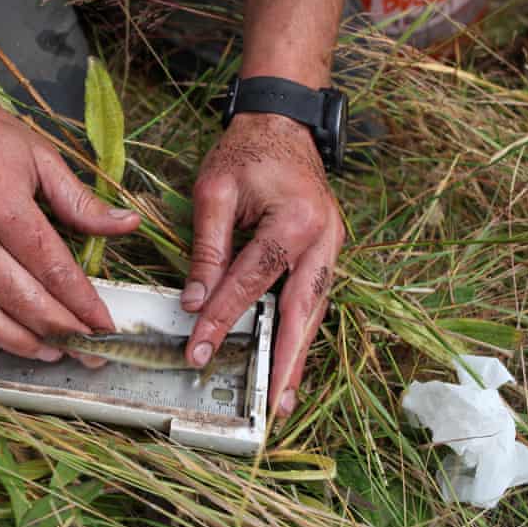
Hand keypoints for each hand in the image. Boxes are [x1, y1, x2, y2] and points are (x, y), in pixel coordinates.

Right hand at [0, 84, 139, 362]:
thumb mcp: (37, 154)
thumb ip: (80, 199)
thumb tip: (127, 224)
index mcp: (2, 206)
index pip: (52, 268)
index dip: (83, 303)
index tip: (106, 325)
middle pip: (19, 300)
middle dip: (60, 331)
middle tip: (88, 350)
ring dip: (18, 344)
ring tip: (50, 353)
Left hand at [181, 112, 344, 416]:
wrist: (284, 122)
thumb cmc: (247, 151)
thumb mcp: (214, 191)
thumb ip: (207, 248)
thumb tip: (195, 301)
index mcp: (294, 220)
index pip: (253, 281)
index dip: (224, 318)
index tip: (200, 350)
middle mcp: (323, 239)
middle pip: (303, 310)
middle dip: (287, 360)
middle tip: (276, 404)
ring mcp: (332, 246)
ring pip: (315, 310)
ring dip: (300, 354)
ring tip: (287, 396)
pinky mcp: (327, 251)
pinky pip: (313, 297)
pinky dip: (300, 330)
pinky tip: (289, 357)